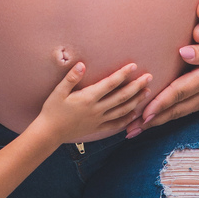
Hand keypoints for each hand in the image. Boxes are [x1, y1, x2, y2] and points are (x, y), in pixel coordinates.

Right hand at [35, 62, 152, 147]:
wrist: (49, 133)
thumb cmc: (52, 110)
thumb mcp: (58, 91)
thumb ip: (71, 78)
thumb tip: (82, 64)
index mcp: (88, 98)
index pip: (110, 83)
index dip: (123, 74)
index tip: (133, 66)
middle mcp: (96, 109)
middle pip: (122, 96)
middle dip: (137, 86)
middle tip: (149, 77)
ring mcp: (98, 120)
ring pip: (122, 110)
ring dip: (136, 100)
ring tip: (147, 92)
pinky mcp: (97, 128)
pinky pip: (116, 124)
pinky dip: (127, 119)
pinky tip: (135, 113)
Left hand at [125, 19, 198, 133]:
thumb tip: (183, 53)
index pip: (180, 92)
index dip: (160, 103)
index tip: (142, 114)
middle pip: (175, 109)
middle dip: (151, 120)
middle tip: (128, 130)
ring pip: (179, 112)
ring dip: (157, 121)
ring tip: (136, 129)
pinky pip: (186, 110)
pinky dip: (169, 116)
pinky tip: (157, 119)